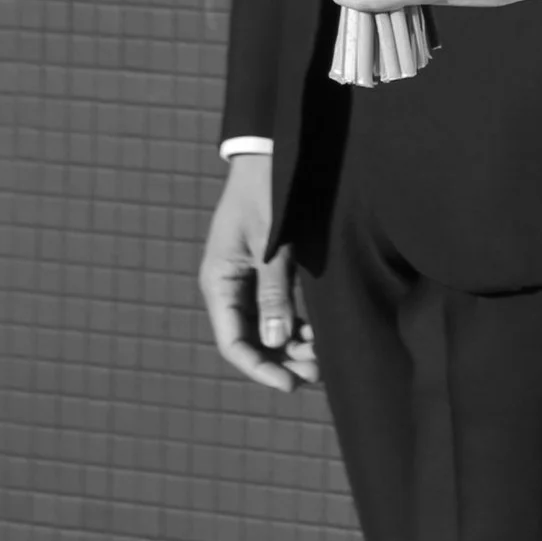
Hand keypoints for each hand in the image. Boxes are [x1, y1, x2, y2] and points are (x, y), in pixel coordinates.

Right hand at [199, 154, 317, 393]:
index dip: (261, 368)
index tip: (290, 385)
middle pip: (251, 340)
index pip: (234, 343)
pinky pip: (278, 309)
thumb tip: (277, 341)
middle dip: (281, 362)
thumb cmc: (266, 193)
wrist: (270, 155)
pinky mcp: (267, 271)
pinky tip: (318, 335)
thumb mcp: (271, 244)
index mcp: (219, 283)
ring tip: (322, 359)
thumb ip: (274, 292)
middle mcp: (230, 287)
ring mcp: (248, 280)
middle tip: (317, 374)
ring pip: (266, 328)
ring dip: (292, 346)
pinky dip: (296, 325)